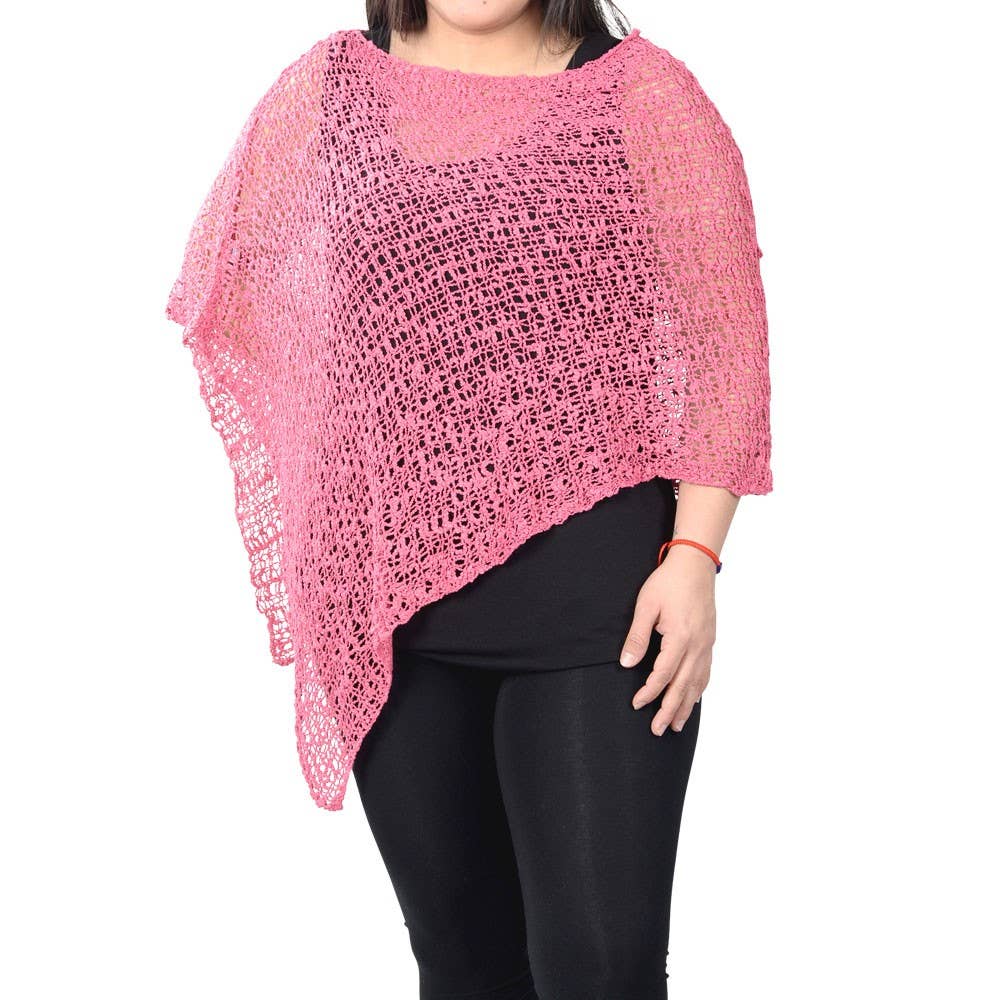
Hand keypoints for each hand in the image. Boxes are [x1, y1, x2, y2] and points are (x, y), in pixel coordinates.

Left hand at [619, 545, 716, 733]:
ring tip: (676, 725)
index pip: (663, 674)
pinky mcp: (710, 640)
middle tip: (657, 730)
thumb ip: (637, 636)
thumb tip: (626, 663)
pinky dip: (698, 689)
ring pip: (697, 683)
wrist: (696, 564)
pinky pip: (705, 672)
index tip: (637, 704)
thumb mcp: (646, 606)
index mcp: (681, 637)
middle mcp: (698, 645)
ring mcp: (707, 644)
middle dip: (670, 710)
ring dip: (687, 705)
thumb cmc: (668, 582)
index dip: (649, 692)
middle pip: (683, 686)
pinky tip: (693, 698)